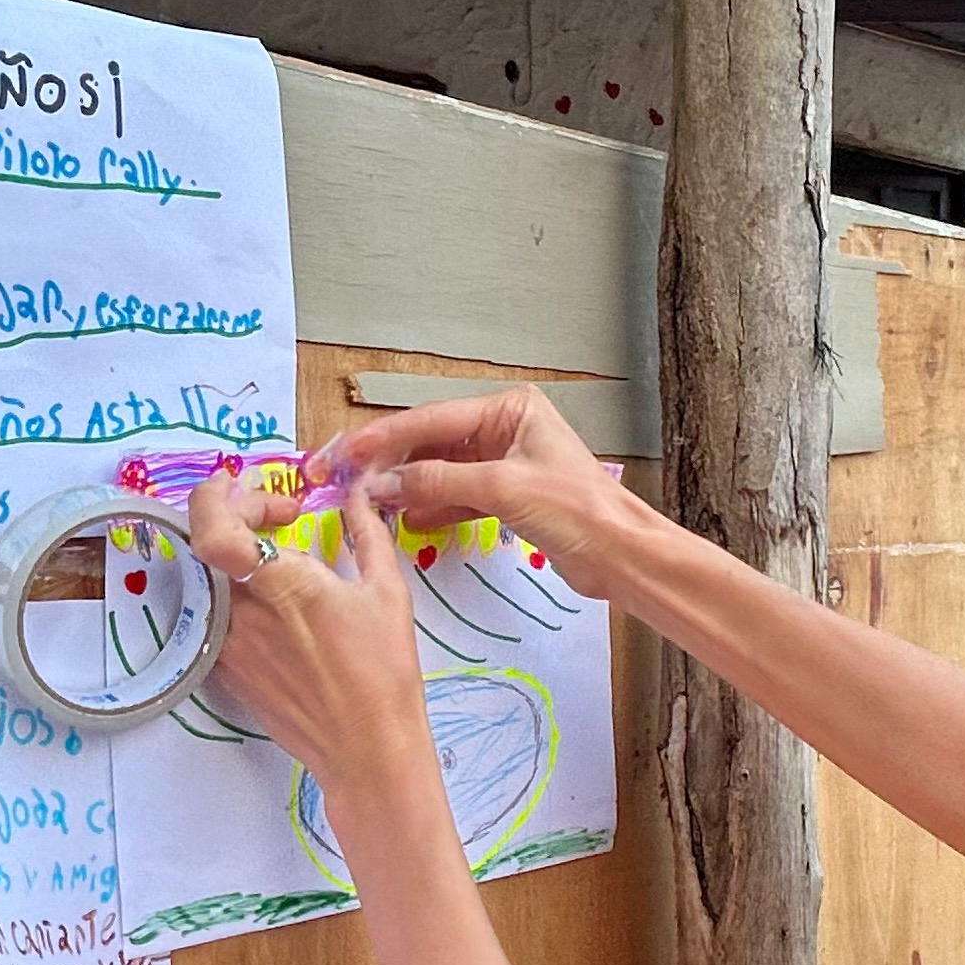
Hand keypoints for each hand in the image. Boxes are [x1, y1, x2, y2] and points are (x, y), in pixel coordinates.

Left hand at [186, 472, 441, 830]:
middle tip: (277, 516)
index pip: (211, 527)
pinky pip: (214, 614)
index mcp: (282, 584)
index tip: (240, 485)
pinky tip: (269, 599)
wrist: (367, 748)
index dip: (214, 496)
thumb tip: (358, 495)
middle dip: (234, 515)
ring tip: (275, 556)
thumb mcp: (386, 591)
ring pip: (207, 578)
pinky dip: (233, 593)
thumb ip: (366, 532)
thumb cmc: (384, 673)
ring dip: (232, 554)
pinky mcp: (225, 669)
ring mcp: (228, 644)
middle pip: (204, 543)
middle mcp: (242, 613)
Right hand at [306, 389, 650, 599]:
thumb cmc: (575, 510)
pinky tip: (406, 520)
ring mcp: (505, 464)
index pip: (432, 419)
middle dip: (390, 461)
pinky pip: (457, 497)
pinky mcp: (507, 498)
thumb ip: (437, 482)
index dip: (384, 437)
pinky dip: (432, 508)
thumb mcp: (501, 488)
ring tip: (368, 501)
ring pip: (441, 471)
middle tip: (344, 476)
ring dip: (408, 487)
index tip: (345, 453)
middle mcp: (505, 429)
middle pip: (432, 441)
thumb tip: (382, 484)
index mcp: (509, 409)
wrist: (620, 555)